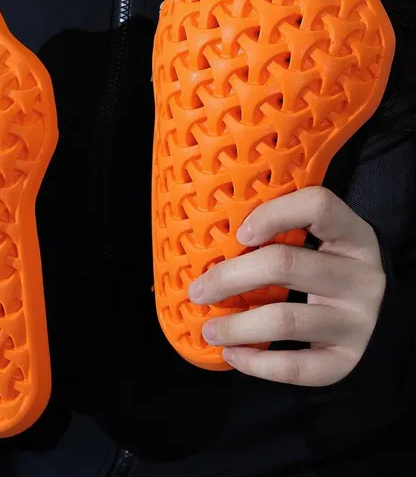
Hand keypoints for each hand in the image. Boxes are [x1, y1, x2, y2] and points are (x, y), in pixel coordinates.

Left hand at [188, 187, 385, 386]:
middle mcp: (361, 275)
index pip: (318, 205)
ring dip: (236, 327)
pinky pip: (299, 367)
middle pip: (284, 264)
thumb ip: (278, 232)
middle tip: (197, 291)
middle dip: (229, 277)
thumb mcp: (316, 241)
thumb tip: (210, 240)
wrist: (375, 317)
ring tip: (208, 330)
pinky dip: (258, 364)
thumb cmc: (323, 269)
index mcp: (352, 234)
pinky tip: (233, 355)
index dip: (274, 214)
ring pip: (285, 320)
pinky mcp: (349, 358)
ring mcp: (358, 320)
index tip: (239, 233)